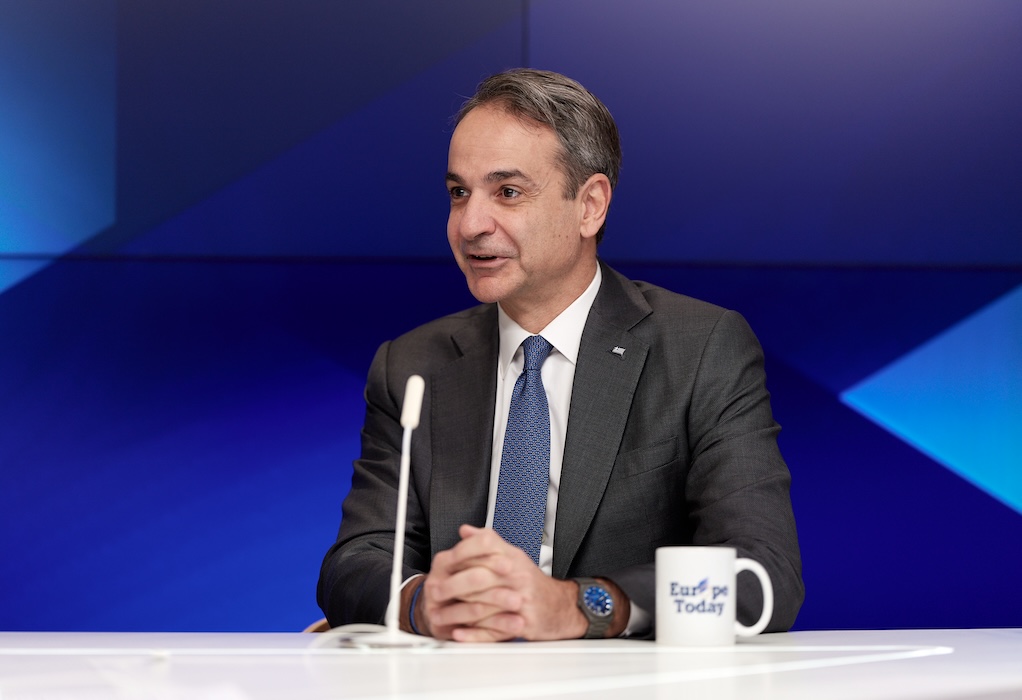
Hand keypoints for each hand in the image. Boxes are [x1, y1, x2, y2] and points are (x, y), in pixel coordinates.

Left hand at [417, 525, 586, 641]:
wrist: (559, 606)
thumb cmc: (530, 582)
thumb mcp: (511, 555)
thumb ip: (487, 542)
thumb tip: (465, 530)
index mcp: (513, 557)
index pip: (484, 547)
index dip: (461, 554)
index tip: (443, 563)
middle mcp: (518, 576)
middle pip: (481, 577)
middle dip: (454, 585)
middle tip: (435, 591)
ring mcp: (522, 600)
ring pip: (485, 604)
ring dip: (459, 611)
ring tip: (440, 613)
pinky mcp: (524, 622)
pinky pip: (495, 629)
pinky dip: (475, 633)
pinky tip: (459, 632)